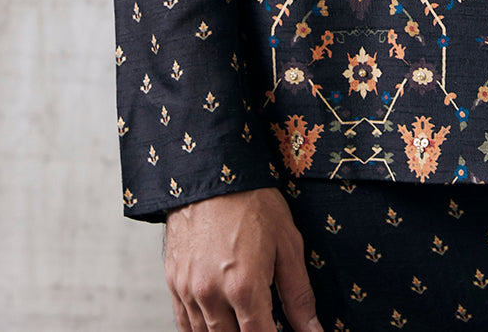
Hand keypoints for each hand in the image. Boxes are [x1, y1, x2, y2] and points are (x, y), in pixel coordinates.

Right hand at [164, 187, 322, 331]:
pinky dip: (201, 330)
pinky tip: (217, 324)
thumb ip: (299, 294)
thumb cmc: (254, 202)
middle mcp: (212, 295)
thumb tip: (314, 331)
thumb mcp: (287, 243)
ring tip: (243, 320)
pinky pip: (184, 323)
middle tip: (264, 322)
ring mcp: (188, 290)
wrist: (213, 171)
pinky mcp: (173, 282)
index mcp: (244, 287)